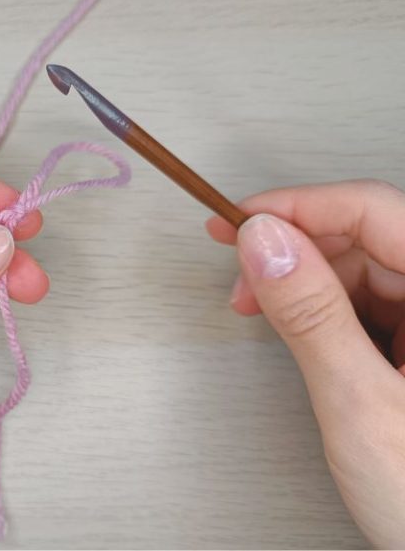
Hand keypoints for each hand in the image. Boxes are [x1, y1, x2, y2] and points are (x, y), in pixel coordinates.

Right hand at [207, 179, 404, 547]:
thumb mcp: (361, 406)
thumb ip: (312, 318)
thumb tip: (266, 243)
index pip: (374, 211)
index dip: (299, 206)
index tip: (240, 219)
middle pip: (365, 238)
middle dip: (291, 251)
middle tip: (237, 272)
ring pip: (361, 271)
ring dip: (300, 282)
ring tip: (256, 307)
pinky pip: (365, 305)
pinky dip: (320, 310)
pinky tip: (295, 328)